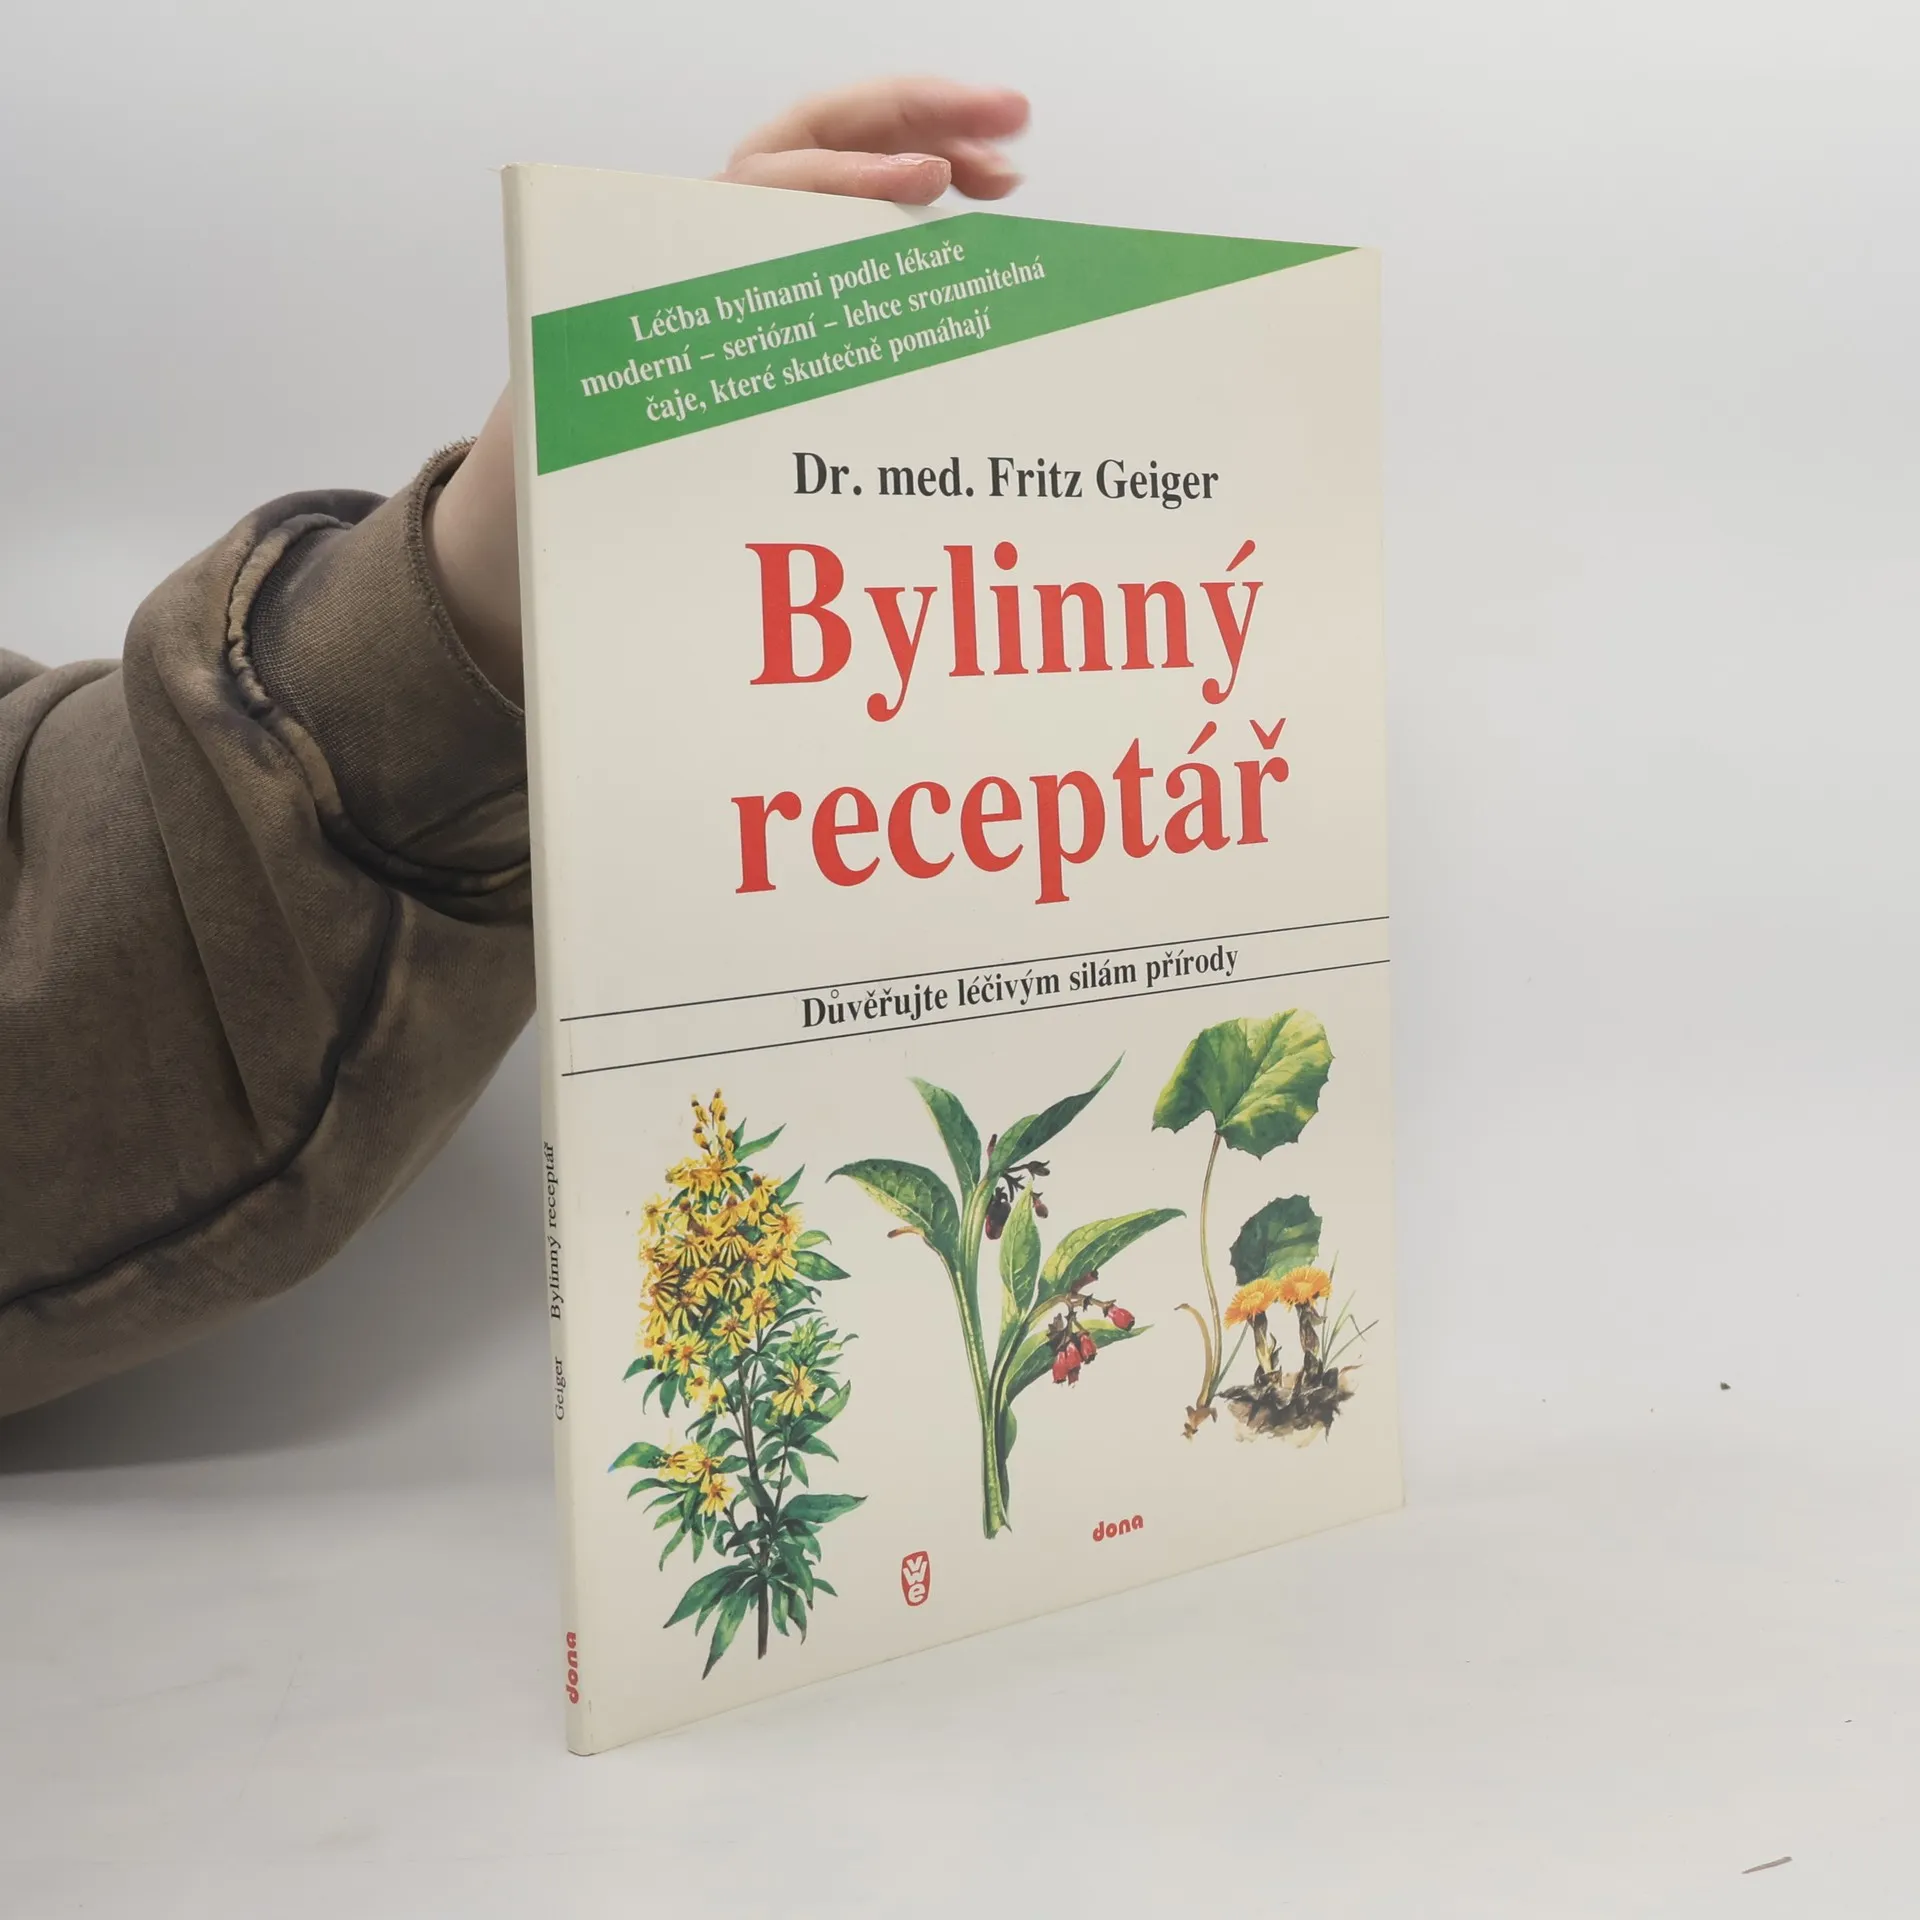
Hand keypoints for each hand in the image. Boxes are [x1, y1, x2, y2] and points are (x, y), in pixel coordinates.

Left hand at [425, 78, 1029, 704]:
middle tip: (1006, 121)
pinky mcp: (780, 241)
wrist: (562, 443)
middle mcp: (717, 223)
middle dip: (918, 116)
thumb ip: (700, 439)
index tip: (925, 188)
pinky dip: (917, 177)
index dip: (852, 184)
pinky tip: (973, 199)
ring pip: (845, 150)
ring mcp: (753, 222)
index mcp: (683, 259)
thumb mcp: (636, 441)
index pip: (775, 190)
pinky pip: (852, 187)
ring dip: (931, 139)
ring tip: (1009, 162)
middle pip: (824, 134)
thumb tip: (766, 483)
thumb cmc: (602, 447)